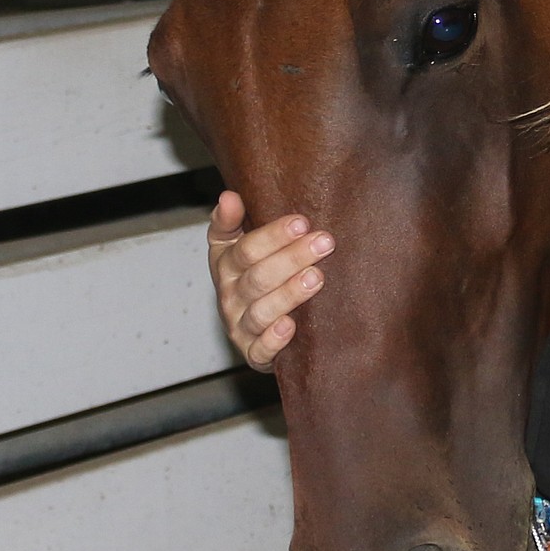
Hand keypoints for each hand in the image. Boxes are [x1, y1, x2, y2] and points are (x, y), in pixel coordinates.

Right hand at [207, 190, 333, 370]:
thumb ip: (230, 221)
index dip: (273, 236)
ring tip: (317, 278)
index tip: (302, 222)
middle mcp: (229, 296)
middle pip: (258, 277)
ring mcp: (239, 327)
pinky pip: (259, 351)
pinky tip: (291, 326)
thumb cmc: (253, 272)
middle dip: (292, 258)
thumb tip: (228, 196)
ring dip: (289, 294)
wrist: (255, 323)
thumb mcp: (235, 243)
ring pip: (261, 312)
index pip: (246, 249)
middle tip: (324, 242)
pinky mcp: (252, 354)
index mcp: (225, 264)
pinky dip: (273, 340)